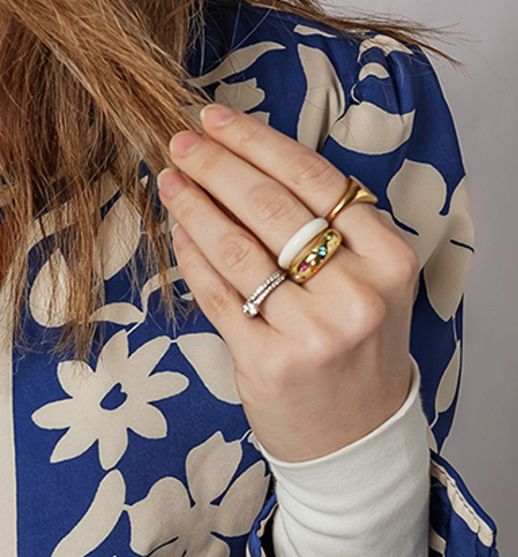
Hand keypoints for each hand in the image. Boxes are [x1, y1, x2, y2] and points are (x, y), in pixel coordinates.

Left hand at [157, 103, 420, 462]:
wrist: (354, 437)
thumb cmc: (354, 349)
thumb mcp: (369, 283)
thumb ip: (330, 230)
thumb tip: (247, 164)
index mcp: (388, 258)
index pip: (315, 179)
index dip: (258, 142)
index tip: (217, 120)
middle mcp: (356, 292)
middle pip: (272, 207)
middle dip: (217, 166)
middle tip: (178, 141)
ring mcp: (312, 330)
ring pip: (238, 250)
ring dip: (195, 207)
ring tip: (168, 180)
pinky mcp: (268, 363)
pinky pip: (219, 297)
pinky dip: (193, 260)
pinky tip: (177, 232)